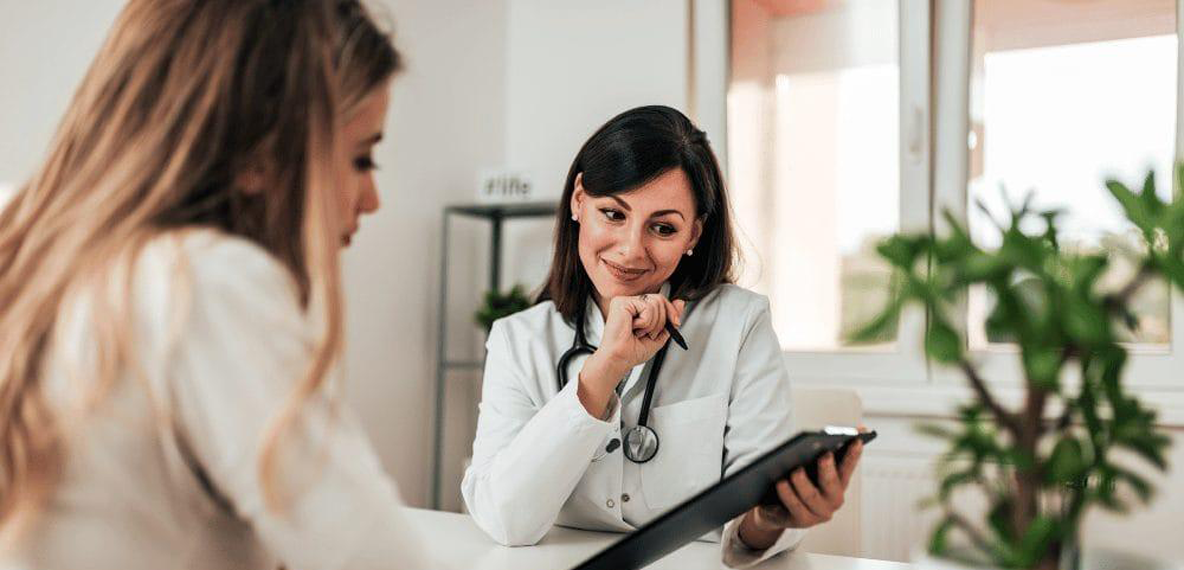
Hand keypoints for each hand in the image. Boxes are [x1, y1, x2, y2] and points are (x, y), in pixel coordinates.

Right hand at [587, 294, 684, 385]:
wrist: (620, 360)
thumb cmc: (632, 352)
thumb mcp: (659, 335)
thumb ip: (670, 318)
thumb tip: (680, 302)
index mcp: (637, 309)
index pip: (660, 300)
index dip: (671, 311)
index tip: (675, 322)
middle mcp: (630, 303)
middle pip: (660, 299)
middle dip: (661, 321)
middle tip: (649, 334)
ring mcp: (625, 301)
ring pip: (655, 303)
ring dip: (652, 324)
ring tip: (639, 332)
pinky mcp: (621, 303)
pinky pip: (647, 307)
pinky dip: (645, 322)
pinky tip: (633, 328)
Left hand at [737, 433, 865, 549]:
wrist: (775, 508)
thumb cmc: (795, 481)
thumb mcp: (806, 466)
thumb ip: (815, 454)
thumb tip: (817, 437)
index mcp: (838, 482)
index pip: (847, 466)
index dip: (853, 454)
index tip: (857, 439)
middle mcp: (833, 499)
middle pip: (832, 483)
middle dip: (829, 468)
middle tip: (825, 455)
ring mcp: (819, 512)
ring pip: (811, 496)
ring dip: (803, 482)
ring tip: (796, 471)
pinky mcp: (802, 521)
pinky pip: (795, 506)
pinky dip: (788, 494)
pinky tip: (780, 483)